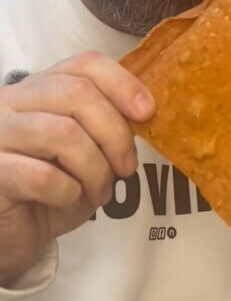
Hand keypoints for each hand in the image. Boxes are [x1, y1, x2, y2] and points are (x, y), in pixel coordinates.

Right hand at [0, 52, 154, 284]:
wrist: (10, 236)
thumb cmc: (49, 193)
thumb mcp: (84, 153)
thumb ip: (104, 127)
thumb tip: (144, 113)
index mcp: (36, 90)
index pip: (83, 64)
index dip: (122, 83)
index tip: (147, 113)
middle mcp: (9, 102)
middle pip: (77, 94)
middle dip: (115, 133)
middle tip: (126, 167)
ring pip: (63, 134)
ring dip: (95, 169)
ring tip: (98, 192)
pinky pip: (44, 177)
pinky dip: (70, 193)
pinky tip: (67, 201)